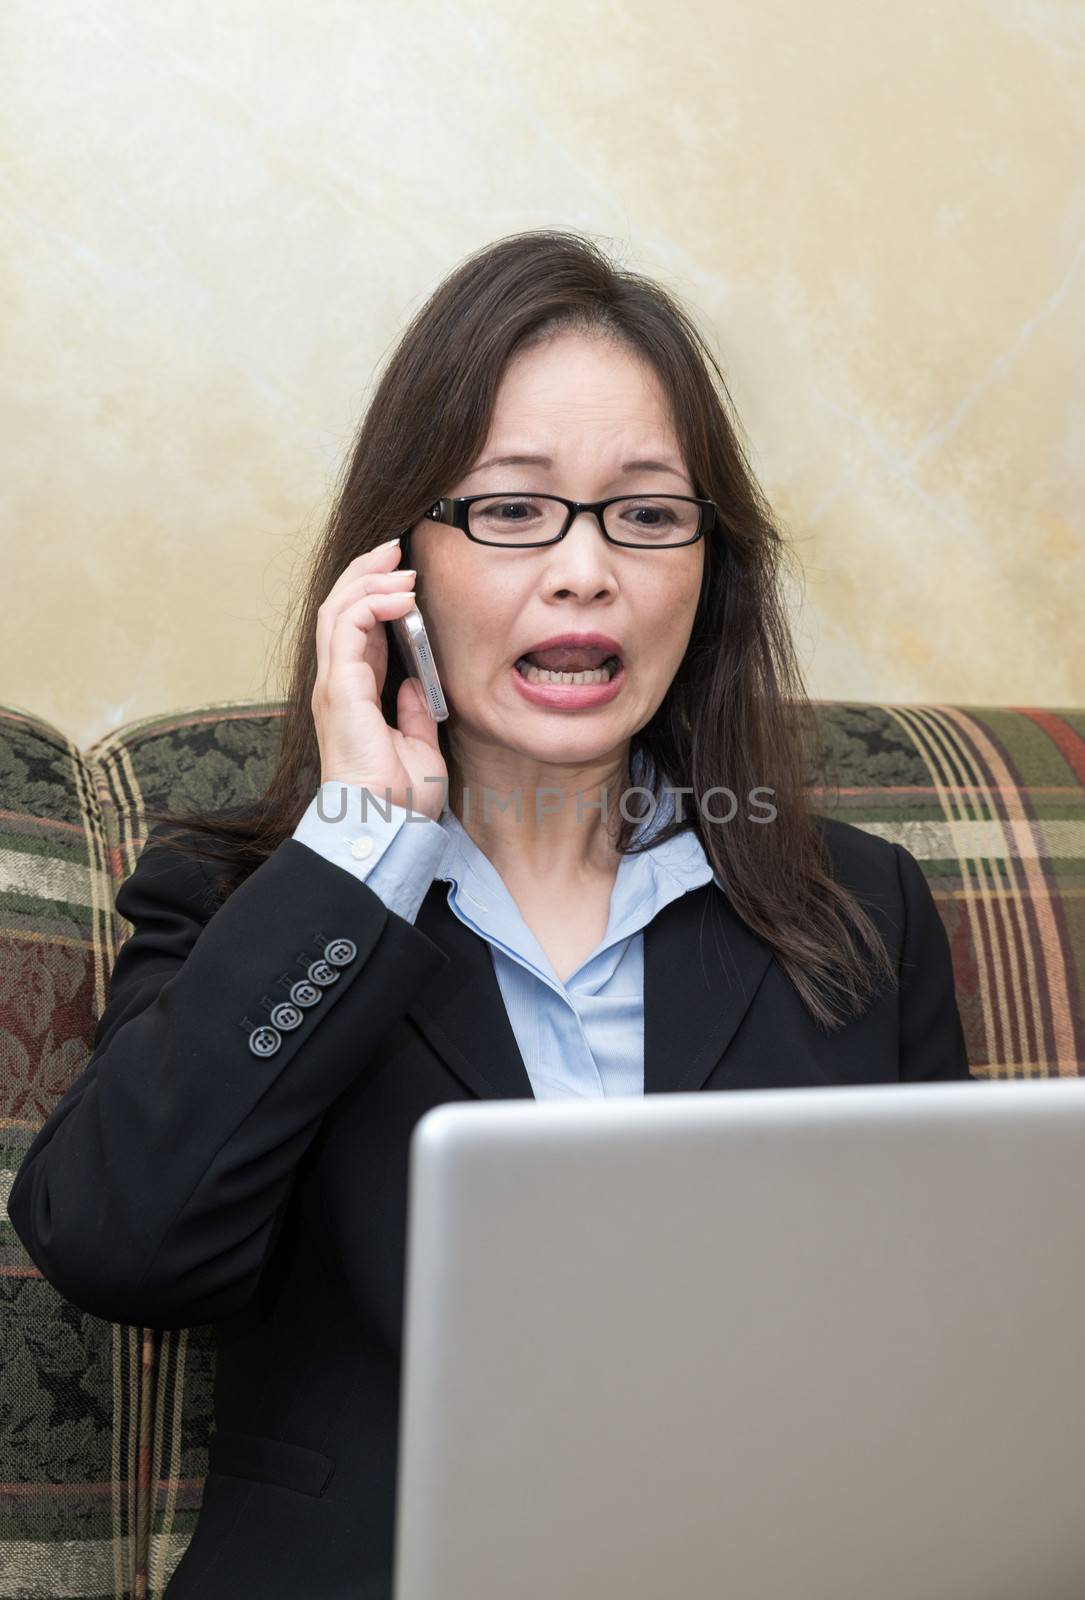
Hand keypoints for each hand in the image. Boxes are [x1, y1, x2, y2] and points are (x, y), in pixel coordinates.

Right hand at [311, 537, 447, 819]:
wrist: (382, 827)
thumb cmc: (396, 798)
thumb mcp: (417, 745)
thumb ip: (413, 711)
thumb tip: (417, 682)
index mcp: (353, 695)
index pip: (354, 629)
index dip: (375, 596)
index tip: (404, 574)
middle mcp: (336, 685)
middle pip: (339, 609)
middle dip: (365, 573)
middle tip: (395, 548)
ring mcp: (333, 686)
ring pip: (337, 610)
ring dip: (369, 580)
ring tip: (399, 562)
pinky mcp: (340, 689)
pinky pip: (348, 629)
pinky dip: (372, 603)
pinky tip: (401, 595)